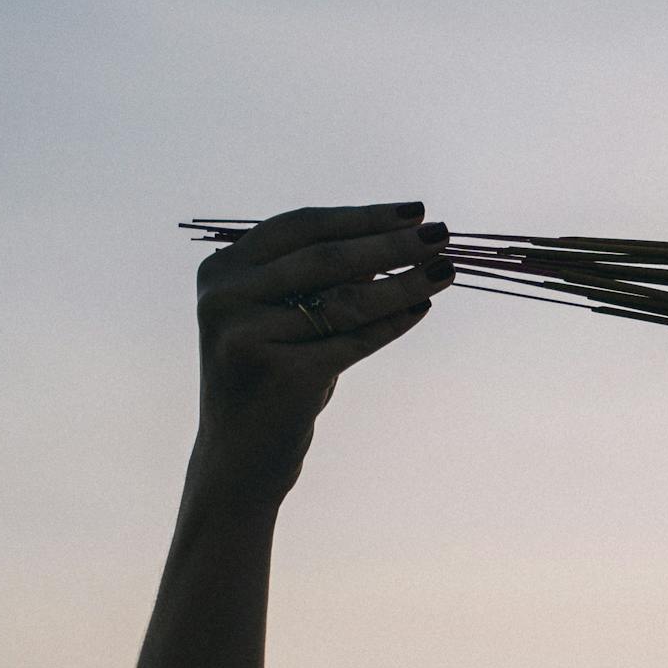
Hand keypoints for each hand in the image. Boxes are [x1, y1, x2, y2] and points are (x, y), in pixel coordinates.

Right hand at [191, 202, 455, 504]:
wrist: (240, 456)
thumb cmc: (274, 376)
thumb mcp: (283, 317)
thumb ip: (322, 278)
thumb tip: (401, 239)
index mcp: (222, 270)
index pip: (301, 226)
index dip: (362, 216)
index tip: (414, 210)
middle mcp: (226, 297)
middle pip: (327, 256)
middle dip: (391, 243)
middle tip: (442, 235)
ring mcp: (247, 335)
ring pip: (346, 299)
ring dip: (403, 281)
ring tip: (445, 271)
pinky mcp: (279, 374)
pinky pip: (353, 340)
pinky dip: (393, 322)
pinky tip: (423, 307)